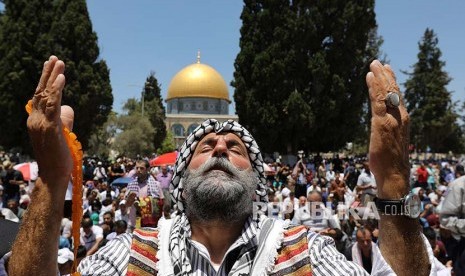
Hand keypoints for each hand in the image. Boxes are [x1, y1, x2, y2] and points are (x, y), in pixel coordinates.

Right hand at [27, 56, 72, 184]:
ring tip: (60, 62)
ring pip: (46, 96)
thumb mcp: (62, 133)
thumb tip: (67, 106)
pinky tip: (62, 79)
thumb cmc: (59, 155)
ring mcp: (41, 123)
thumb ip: (64, 118)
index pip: (39, 96)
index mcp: (36, 120)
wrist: (54, 173)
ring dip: (53, 77)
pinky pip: (53, 105)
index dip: (44, 79)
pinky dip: (57, 90)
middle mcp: (35, 119)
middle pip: (41, 91)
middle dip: (48, 73)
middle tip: (55, 58)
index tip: (50, 65)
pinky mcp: (50, 128)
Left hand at [366, 60, 409, 198]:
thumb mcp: (389, 140)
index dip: (391, 82)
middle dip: (385, 76)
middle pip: (392, 91)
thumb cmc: (390, 161)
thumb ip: (387, 128)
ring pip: (386, 93)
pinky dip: (373, 88)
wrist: (393, 174)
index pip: (397, 96)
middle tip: (377, 62)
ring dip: (379, 77)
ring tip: (373, 65)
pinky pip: (377, 101)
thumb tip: (381, 122)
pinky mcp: (381, 124)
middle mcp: (400, 117)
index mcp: (402, 120)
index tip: (385, 70)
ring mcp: (391, 120)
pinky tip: (369, 78)